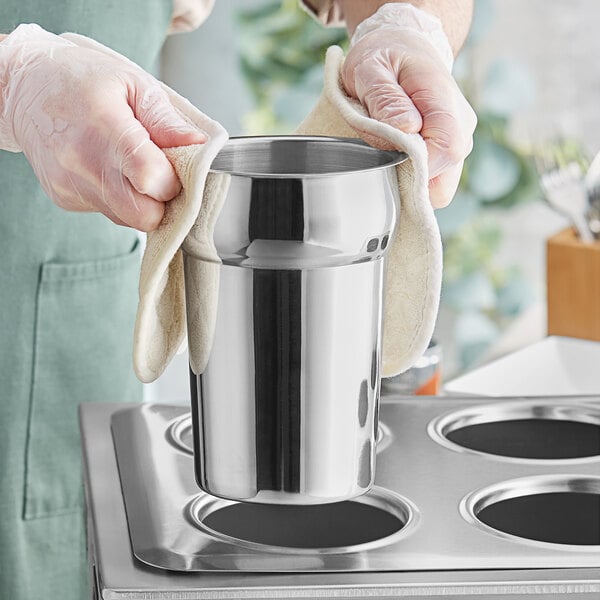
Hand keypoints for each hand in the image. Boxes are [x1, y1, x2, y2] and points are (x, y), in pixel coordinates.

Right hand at [0, 24, 204, 230]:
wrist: (22, 88)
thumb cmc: (79, 79)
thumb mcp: (131, 82)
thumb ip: (166, 120)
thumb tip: (198, 145)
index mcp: (106, 130)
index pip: (154, 181)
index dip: (173, 182)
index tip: (175, 168)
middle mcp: (84, 165)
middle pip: (144, 216)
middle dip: (162, 203)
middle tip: (160, 176)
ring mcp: (72, 186)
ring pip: (127, 219)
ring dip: (141, 201)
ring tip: (132, 168)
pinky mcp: (64, 198)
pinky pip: (107, 212)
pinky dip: (117, 197)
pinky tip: (107, 169)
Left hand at [341, 27, 476, 207]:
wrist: (402, 47)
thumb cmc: (384, 57)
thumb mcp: (371, 68)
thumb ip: (385, 98)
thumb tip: (407, 128)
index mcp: (444, 101)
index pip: (446, 149)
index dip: (416, 167)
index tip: (386, 161)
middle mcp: (461, 125)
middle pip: (443, 178)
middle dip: (407, 182)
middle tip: (378, 161)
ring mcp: (458, 141)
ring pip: (439, 188)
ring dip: (409, 185)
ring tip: (385, 158)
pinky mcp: (448, 153)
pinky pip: (433, 183)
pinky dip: (412, 183)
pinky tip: (393, 164)